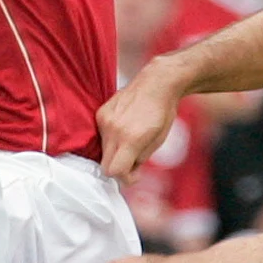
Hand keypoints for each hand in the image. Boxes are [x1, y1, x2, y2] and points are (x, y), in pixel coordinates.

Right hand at [96, 65, 189, 180]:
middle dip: (119, 168)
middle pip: (105, 164)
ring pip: (103, 151)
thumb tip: (128, 173)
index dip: (125, 178)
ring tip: (131, 141)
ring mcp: (105, 120)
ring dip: (115, 153)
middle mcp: (114, 130)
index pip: (115, 171)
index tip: (135, 175)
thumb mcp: (158, 142)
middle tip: (133, 163)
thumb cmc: (162, 113)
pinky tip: (125, 129)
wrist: (156, 84)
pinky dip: (112, 139)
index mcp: (131, 138)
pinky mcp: (100, 113)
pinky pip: (101, 136)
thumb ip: (140, 160)